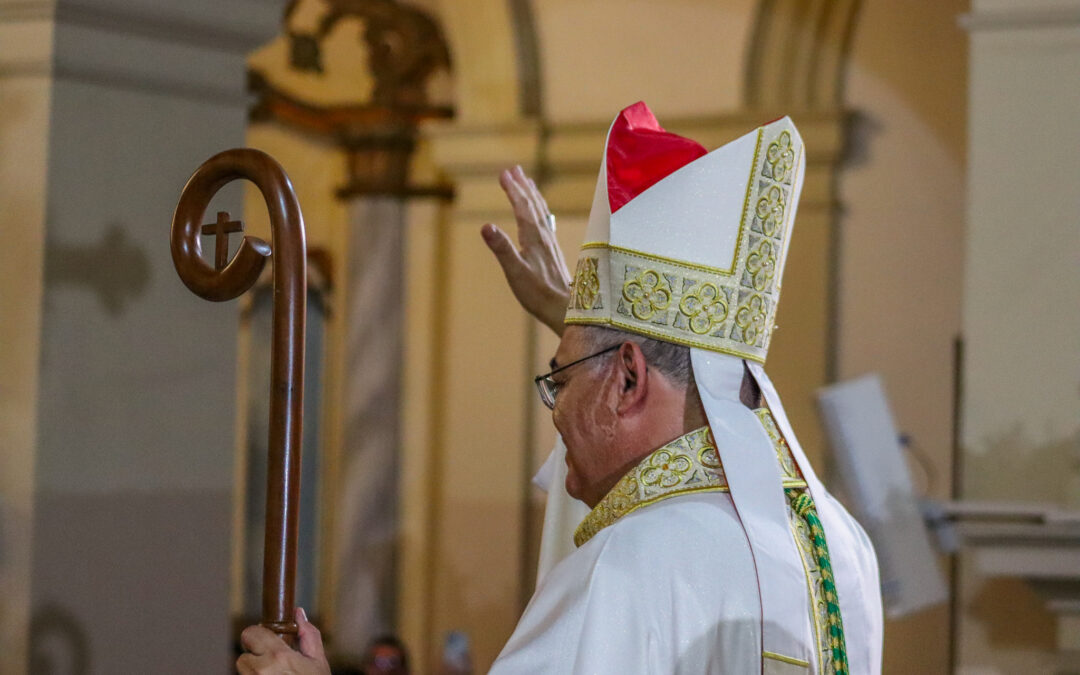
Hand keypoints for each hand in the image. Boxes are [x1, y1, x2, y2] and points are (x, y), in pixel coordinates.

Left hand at [237, 608, 329, 674]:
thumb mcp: (318, 662)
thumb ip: (308, 635)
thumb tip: (299, 614)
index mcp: (279, 657)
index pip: (250, 633)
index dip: (257, 635)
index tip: (266, 641)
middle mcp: (262, 671)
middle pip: (243, 655)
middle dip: (255, 657)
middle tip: (271, 663)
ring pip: (243, 671)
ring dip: (253, 672)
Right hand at [481, 166, 572, 335]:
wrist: (567, 309)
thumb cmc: (540, 294)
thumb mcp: (515, 272)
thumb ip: (501, 248)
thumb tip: (485, 226)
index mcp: (533, 238)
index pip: (522, 207)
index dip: (513, 189)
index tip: (504, 173)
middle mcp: (544, 237)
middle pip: (532, 205)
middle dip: (522, 186)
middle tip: (513, 169)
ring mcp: (550, 244)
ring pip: (541, 212)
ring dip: (532, 195)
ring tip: (527, 182)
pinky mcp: (552, 252)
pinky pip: (545, 223)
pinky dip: (540, 211)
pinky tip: (540, 214)